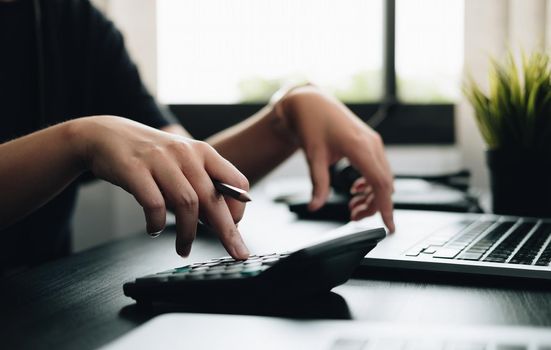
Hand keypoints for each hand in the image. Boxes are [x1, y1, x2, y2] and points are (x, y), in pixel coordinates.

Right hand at [71, 116, 249, 258]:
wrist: (106, 135)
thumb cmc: (150, 155)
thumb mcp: (182, 162)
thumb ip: (201, 185)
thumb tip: (220, 221)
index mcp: (203, 152)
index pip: (236, 182)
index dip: (238, 208)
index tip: (235, 227)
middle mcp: (185, 153)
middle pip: (213, 198)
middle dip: (227, 231)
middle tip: (235, 252)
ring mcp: (160, 160)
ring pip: (187, 203)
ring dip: (188, 233)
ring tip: (184, 248)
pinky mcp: (134, 169)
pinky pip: (154, 203)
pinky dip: (158, 222)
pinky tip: (154, 230)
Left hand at [278, 86, 394, 231]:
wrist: (310, 102)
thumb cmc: (312, 123)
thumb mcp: (313, 156)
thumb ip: (318, 184)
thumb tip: (315, 206)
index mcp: (360, 146)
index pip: (380, 183)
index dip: (385, 207)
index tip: (389, 226)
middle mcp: (371, 143)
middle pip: (383, 184)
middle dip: (373, 205)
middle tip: (354, 217)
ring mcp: (373, 142)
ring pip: (382, 177)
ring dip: (371, 195)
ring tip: (353, 207)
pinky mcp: (370, 142)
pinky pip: (378, 168)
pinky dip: (371, 183)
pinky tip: (357, 189)